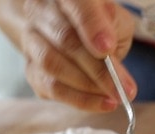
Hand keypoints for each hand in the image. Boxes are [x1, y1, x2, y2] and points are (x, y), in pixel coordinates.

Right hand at [18, 0, 135, 111]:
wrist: (75, 33)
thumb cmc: (100, 25)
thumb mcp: (115, 19)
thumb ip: (114, 30)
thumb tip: (108, 54)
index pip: (76, 5)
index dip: (92, 26)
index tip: (108, 49)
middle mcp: (40, 12)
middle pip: (66, 40)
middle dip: (98, 69)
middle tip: (123, 88)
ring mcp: (31, 41)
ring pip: (53, 66)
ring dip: (87, 87)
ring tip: (114, 98)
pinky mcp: (31, 68)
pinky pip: (50, 88)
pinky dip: (78, 99)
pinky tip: (101, 103)